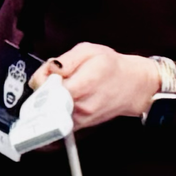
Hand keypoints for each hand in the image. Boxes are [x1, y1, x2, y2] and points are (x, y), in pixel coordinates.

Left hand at [44, 42, 163, 128]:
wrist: (133, 85)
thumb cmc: (111, 66)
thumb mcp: (88, 50)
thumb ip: (65, 61)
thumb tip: (49, 70)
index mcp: (84, 84)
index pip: (49, 89)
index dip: (42, 79)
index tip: (47, 72)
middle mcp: (82, 106)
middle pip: (46, 100)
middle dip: (44, 88)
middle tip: (53, 77)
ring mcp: (82, 118)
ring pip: (50, 110)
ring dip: (50, 97)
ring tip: (64, 85)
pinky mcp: (81, 125)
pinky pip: (58, 118)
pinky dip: (56, 107)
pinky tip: (65, 96)